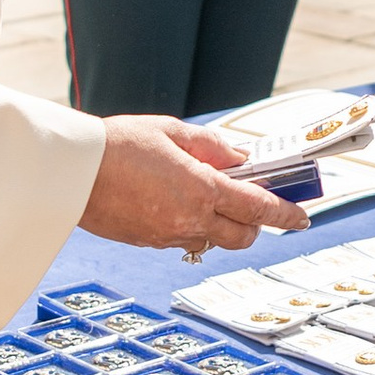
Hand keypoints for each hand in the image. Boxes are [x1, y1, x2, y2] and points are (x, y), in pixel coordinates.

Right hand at [78, 117, 304, 255]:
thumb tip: (240, 160)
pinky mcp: (147, 242)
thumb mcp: (173, 132)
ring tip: (206, 199)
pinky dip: (191, 227)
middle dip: (255, 225)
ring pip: (211, 241)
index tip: (302, 215)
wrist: (72, 171)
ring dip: (220, 226)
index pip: (258, 208)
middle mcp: (189, 219)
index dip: (285, 212)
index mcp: (201, 189)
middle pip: (242, 237)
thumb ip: (213, 147)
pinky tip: (174, 203)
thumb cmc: (120, 143)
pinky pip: (182, 240)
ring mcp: (167, 235)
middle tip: (251, 204)